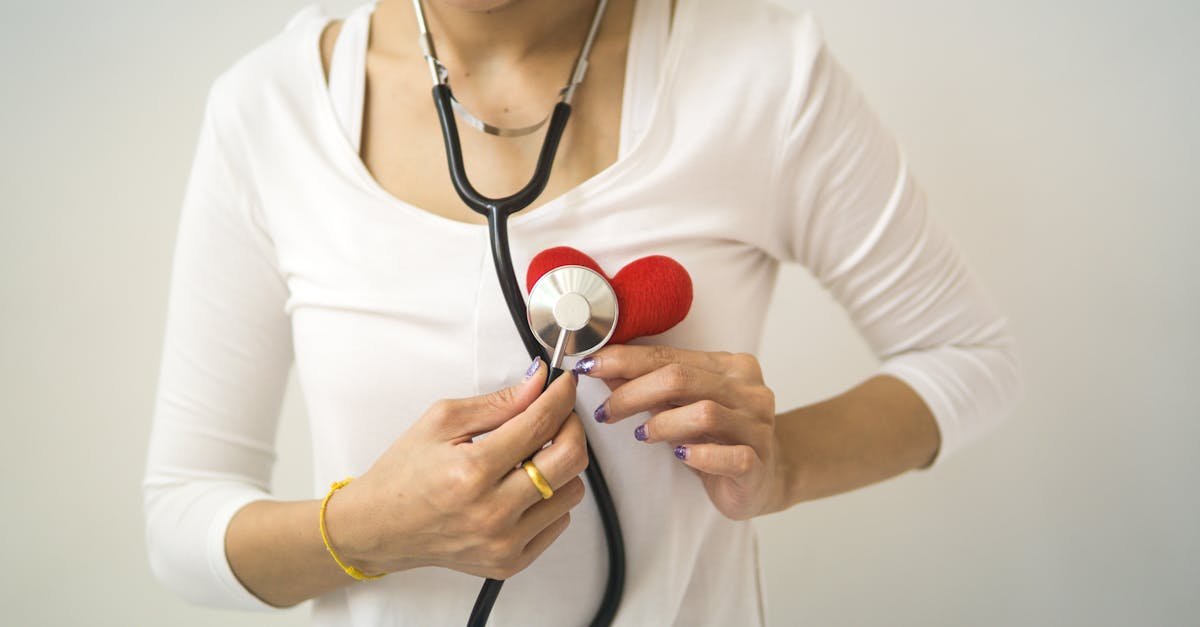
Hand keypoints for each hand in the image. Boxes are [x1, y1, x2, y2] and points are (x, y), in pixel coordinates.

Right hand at [324, 358, 588, 579]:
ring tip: (533, 455)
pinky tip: (523, 487)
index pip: (540, 423)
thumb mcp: (442, 421)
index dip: (560, 397)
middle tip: (558, 415)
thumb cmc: (404, 474)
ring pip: (572, 491)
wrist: (379, 527)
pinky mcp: (511, 561)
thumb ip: (497, 402)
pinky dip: (551, 498)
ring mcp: (504, 541)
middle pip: (570, 459)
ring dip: (561, 465)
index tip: (564, 385)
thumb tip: (538, 383)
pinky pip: (559, 522)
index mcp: (472, 470)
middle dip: (572, 426)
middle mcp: (493, 511)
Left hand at [576, 345, 783, 519]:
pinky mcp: (760, 463)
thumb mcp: (682, 406)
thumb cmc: (719, 438)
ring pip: (704, 413)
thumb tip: (604, 369)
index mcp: (729, 366)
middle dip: (633, 392)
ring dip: (662, 423)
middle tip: (607, 410)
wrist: (765, 477)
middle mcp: (747, 390)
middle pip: (682, 379)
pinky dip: (700, 455)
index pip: (669, 356)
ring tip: (642, 435)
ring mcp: (757, 426)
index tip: (590, 366)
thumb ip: (650, 386)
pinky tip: (681, 455)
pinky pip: (731, 456)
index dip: (625, 360)